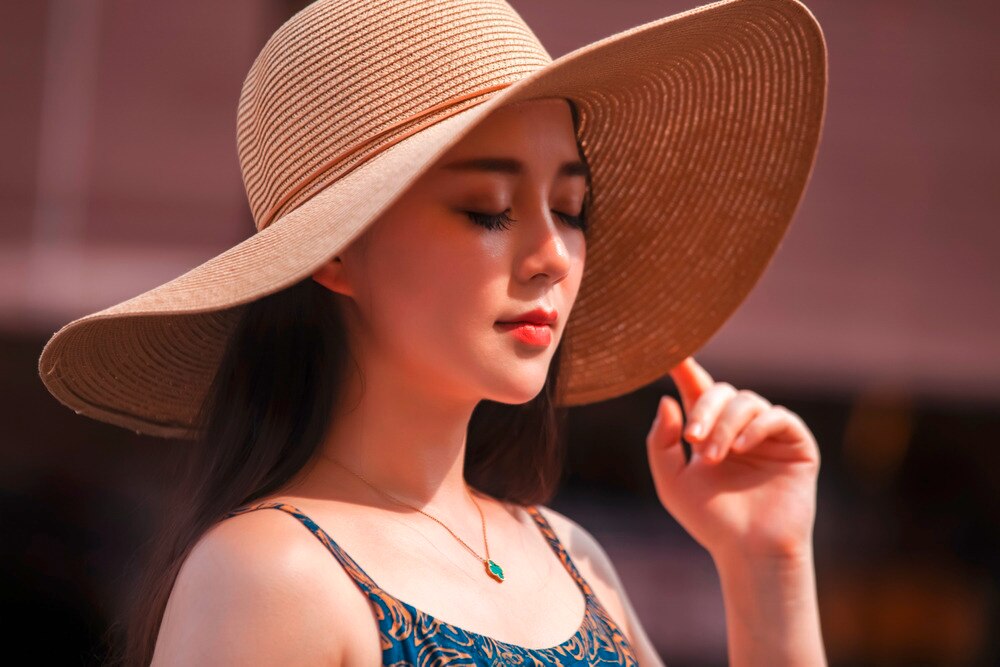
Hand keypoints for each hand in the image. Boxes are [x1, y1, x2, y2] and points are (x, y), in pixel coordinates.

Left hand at [645, 356, 820, 561]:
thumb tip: (666, 400)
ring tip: (713, 457)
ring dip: (725, 425)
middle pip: (720, 392)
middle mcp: (738, 427)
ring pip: (747, 402)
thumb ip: (661, 442)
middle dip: (703, 409)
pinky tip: (741, 446)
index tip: (670, 352)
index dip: (685, 369)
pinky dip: (756, 426)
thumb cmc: (710, 521)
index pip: (696, 390)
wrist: (749, 552)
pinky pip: (778, 416)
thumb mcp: (671, 482)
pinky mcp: (796, 444)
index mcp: (709, 432)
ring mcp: (768, 434)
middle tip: (692, 439)